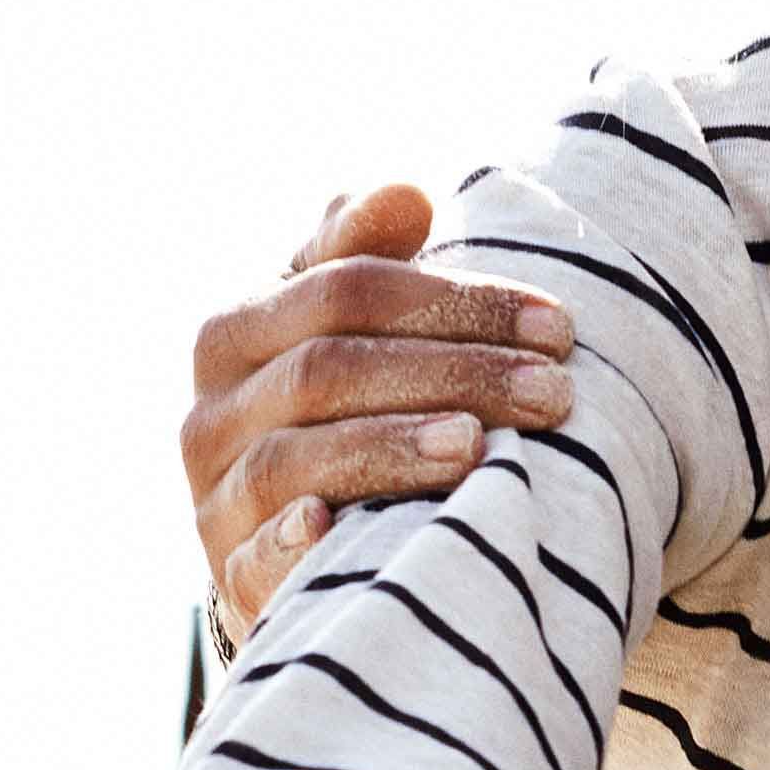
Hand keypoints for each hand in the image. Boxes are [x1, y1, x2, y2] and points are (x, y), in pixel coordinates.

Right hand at [184, 183, 579, 638]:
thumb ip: (362, 256)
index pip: (348, 288)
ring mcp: (217, 498)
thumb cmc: (329, 415)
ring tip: (482, 446)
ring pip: (299, 460)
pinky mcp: (232, 578)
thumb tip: (406, 190)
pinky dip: (298, 543)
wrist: (268, 547)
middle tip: (554, 393)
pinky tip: (345, 528)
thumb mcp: (333, 329)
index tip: (558, 327)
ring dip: (394, 448)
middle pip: (332, 369)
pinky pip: (259, 558)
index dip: (455, 301)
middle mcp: (212, 410)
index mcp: (237, 331)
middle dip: (453, 373)